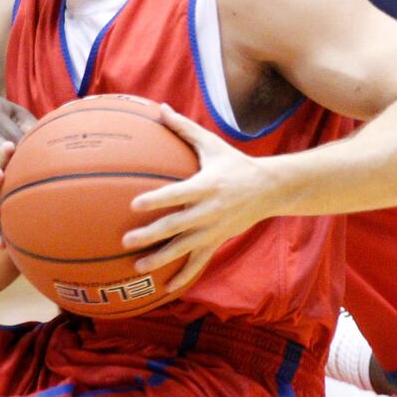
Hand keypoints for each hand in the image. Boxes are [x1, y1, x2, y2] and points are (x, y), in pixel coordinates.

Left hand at [122, 104, 277, 292]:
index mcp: (207, 186)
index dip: (157, 200)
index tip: (134, 204)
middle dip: (151, 235)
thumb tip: (160, 108)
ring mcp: (214, 229)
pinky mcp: (218, 241)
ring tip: (137, 267)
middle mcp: (210, 211)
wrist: (270, 189)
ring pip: (185, 248)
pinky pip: (199, 262)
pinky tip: (166, 288)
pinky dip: (184, 275)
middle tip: (126, 241)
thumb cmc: (234, 163)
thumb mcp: (212, 144)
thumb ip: (184, 128)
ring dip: (161, 259)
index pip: (178, 194)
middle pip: (176, 226)